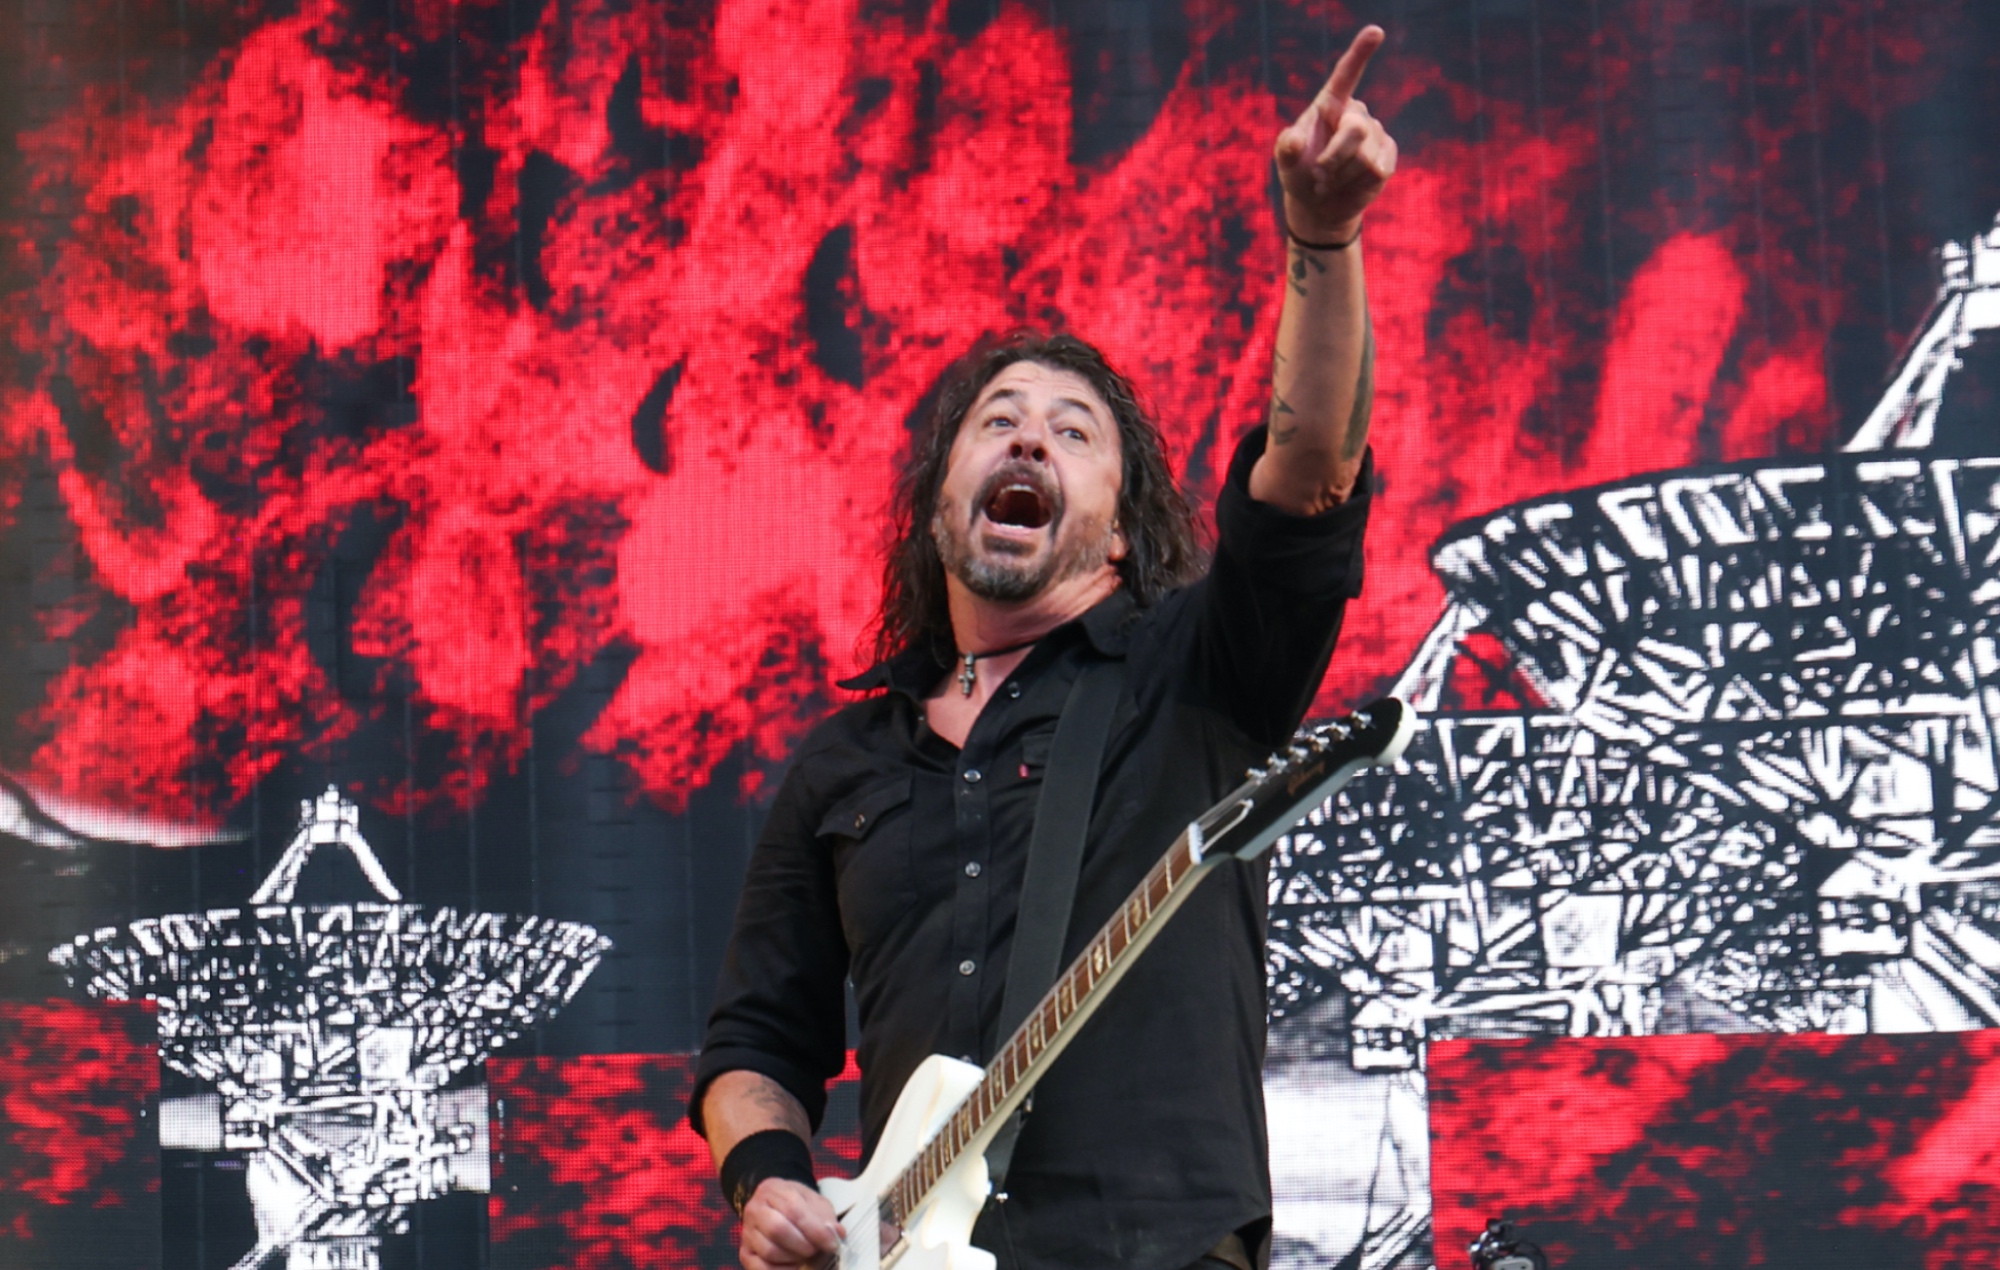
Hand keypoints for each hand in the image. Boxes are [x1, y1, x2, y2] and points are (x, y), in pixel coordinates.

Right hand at [739, 1178, 842, 1269]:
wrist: (773, 1206)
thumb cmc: (797, 1205)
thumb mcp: (815, 1203)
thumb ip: (826, 1217)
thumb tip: (837, 1234)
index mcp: (774, 1190)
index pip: (794, 1210)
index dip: (815, 1230)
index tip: (832, 1244)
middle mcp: (755, 1209)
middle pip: (777, 1230)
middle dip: (803, 1245)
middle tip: (817, 1251)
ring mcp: (747, 1232)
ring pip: (769, 1251)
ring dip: (793, 1259)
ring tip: (807, 1258)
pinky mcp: (745, 1252)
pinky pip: (759, 1268)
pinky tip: (795, 1267)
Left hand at [1274, 25, 1398, 244]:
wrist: (1320, 204)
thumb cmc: (1300, 173)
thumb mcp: (1285, 162)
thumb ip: (1286, 149)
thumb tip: (1295, 139)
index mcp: (1330, 103)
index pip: (1347, 73)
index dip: (1361, 52)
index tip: (1376, 31)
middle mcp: (1355, 113)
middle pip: (1355, 130)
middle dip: (1334, 158)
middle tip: (1319, 174)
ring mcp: (1375, 133)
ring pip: (1365, 156)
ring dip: (1342, 175)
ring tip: (1330, 180)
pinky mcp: (1388, 154)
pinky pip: (1377, 169)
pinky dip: (1357, 184)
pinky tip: (1349, 184)